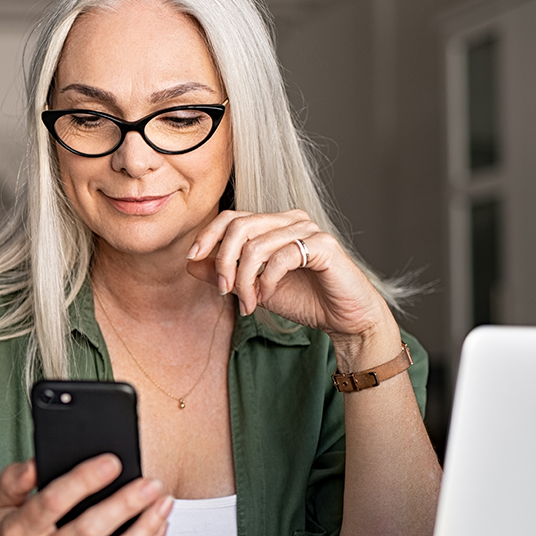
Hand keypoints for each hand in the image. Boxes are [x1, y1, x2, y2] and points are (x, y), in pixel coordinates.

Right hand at [0, 456, 171, 535]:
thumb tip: (36, 461)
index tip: (111, 462)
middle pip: (90, 531)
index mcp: (21, 532)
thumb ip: (14, 480)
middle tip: (150, 483)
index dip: (84, 481)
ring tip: (163, 504)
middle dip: (126, 504)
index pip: (53, 502)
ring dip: (145, 529)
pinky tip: (158, 531)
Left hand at [186, 208, 399, 367]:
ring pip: (257, 244)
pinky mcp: (324, 246)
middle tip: (224, 290)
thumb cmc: (304, 300)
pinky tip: (267, 296)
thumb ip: (225, 274)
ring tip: (249, 303)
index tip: (193, 258)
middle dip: (224, 260)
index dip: (208, 235)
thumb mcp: (254, 288)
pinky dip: (267, 280)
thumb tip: (191, 262)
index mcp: (274, 224)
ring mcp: (309, 230)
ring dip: (246, 279)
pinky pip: (282, 257)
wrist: (344, 319)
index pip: (232, 216)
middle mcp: (291, 220)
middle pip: (240, 226)